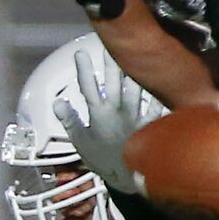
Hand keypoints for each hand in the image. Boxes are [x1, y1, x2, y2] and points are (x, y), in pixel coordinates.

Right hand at [51, 42, 153, 191]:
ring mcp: (135, 113)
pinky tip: (161, 76)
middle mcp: (117, 110)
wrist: (127, 176)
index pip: (88, 87)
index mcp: (98, 114)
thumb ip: (70, 120)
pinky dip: (157, 90)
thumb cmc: (101, 160)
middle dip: (111, 60)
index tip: (80, 53)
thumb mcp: (80, 142)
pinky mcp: (150, 120)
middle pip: (114, 80)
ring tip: (134, 52)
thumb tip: (58, 102)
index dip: (84, 70)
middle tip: (110, 43)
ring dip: (134, 69)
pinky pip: (156, 101)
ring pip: (135, 85)